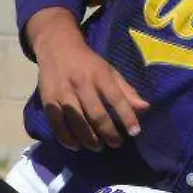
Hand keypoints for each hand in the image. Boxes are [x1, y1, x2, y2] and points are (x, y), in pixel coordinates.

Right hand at [27, 10, 148, 150]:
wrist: (56, 46)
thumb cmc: (87, 63)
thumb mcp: (109, 71)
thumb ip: (126, 91)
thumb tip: (145, 108)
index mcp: (100, 74)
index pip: (117, 99)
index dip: (128, 117)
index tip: (135, 132)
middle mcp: (81, 83)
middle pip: (96, 115)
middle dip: (108, 133)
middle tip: (116, 143)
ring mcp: (62, 92)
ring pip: (77, 122)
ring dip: (89, 139)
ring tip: (98, 146)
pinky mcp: (48, 99)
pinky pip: (57, 124)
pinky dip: (66, 138)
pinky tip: (76, 145)